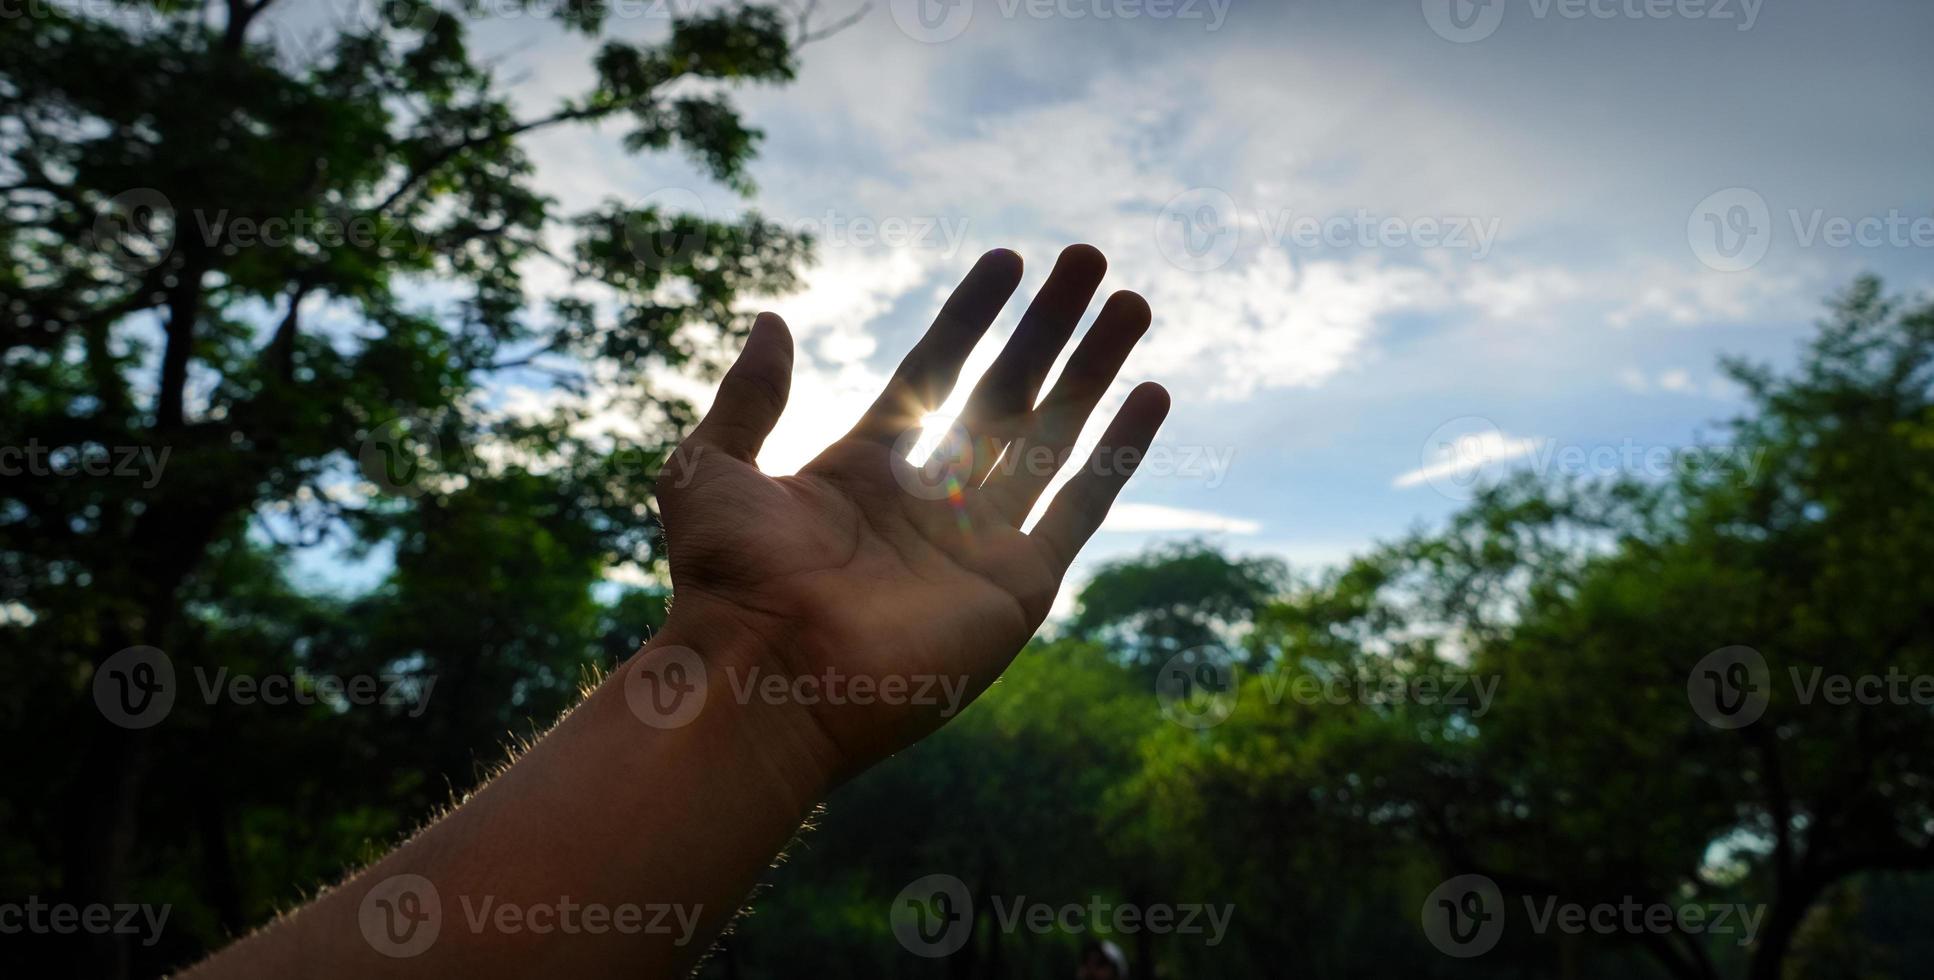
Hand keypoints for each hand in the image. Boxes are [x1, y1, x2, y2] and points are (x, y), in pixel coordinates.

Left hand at [656, 245, 1168, 781]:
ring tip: (1131, 303)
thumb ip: (750, 395)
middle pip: (1006, 396)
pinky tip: (1152, 393)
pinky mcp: (1018, 586)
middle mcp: (930, 503)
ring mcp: (979, 544)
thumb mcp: (713, 468)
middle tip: (1087, 261)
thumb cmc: (726, 583)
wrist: (765, 677)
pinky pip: (1081, 507)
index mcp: (862, 472)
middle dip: (1048, 329)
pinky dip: (1120, 452)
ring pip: (1053, 437)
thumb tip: (774, 320)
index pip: (934, 373)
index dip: (972, 317)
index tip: (1008, 260)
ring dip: (1094, 370)